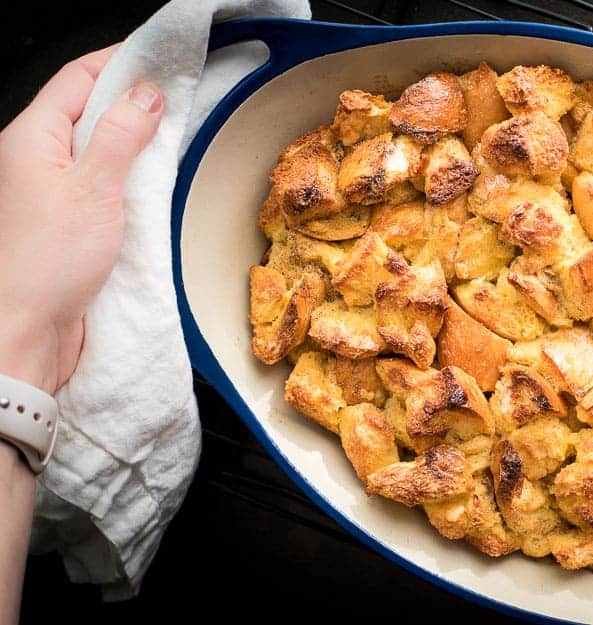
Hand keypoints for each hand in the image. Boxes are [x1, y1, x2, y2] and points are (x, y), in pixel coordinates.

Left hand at [0, 45, 163, 393]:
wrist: (27, 329)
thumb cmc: (47, 261)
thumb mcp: (93, 187)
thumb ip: (120, 135)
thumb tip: (146, 94)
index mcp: (31, 138)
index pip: (78, 78)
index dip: (121, 61)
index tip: (164, 57)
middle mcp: (37, 158)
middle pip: (89, 109)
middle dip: (134, 98)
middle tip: (181, 95)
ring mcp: (53, 189)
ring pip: (100, 146)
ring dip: (136, 139)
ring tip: (175, 135)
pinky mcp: (71, 221)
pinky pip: (106, 182)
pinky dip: (133, 175)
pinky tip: (156, 180)